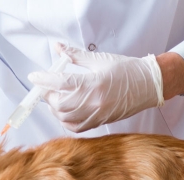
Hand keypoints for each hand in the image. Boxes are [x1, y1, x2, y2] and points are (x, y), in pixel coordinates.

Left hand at [27, 43, 164, 132]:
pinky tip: (66, 112)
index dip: (44, 80)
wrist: (149, 85)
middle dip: (49, 96)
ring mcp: (98, 114)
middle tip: (47, 87)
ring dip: (56, 109)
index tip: (34, 77)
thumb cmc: (127, 70)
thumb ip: (75, 56)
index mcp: (93, 83)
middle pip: (60, 104)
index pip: (60, 83)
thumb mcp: (100, 59)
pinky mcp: (101, 121)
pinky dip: (66, 121)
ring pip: (66, 118)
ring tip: (56, 98)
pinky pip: (77, 127)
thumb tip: (58, 48)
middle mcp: (94, 102)